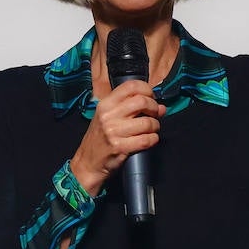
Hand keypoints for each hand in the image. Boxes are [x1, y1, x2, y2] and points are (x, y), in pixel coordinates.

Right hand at [70, 80, 166, 196]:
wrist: (88, 163)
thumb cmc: (100, 139)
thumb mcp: (109, 118)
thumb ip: (132, 109)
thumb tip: (160, 107)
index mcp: (105, 104)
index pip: (131, 86)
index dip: (147, 90)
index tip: (150, 97)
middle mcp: (108, 115)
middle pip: (142, 101)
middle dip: (154, 108)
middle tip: (154, 115)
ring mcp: (113, 131)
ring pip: (147, 122)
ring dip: (155, 126)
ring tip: (151, 130)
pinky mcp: (120, 147)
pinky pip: (146, 140)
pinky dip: (153, 139)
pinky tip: (149, 140)